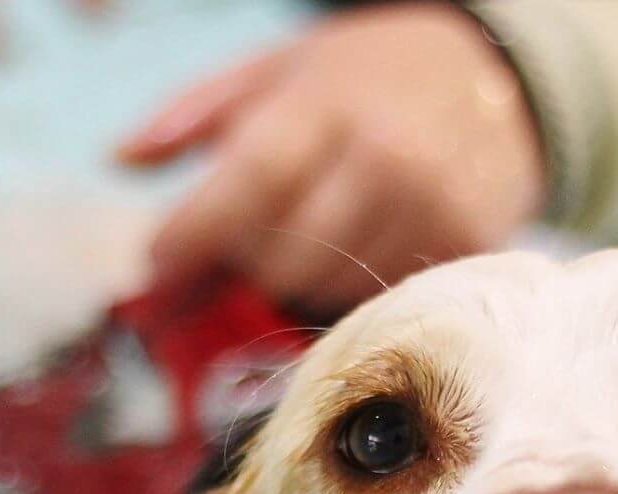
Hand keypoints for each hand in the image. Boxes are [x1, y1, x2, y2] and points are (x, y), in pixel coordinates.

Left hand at [115, 4, 543, 314]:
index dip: (190, 235)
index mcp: (328, 101)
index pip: (246, 182)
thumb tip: (121, 159)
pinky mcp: (464, 249)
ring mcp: (430, 207)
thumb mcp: (281, 67)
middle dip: (244, 265)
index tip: (152, 267)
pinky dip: (349, 291)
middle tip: (243, 249)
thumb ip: (198, 114)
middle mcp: (385, 156)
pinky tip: (353, 253)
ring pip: (325, 291)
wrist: (496, 79)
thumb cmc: (371, 75)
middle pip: (279, 258)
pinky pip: (379, 302)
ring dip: (296, 283)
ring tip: (309, 240)